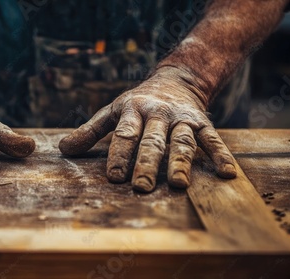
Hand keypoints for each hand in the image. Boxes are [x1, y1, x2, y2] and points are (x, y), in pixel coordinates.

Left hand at [59, 66, 236, 191]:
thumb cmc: (137, 103)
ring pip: (182, 141)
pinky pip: (213, 139)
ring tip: (179, 185)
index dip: (119, 155)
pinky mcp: (202, 124)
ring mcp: (182, 119)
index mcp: (133, 110)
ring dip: (181, 163)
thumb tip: (62, 149)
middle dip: (146, 164)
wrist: (176, 80)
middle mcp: (158, 114)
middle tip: (141, 187)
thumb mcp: (112, 111)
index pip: (124, 134)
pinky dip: (221, 155)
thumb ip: (89, 131)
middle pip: (152, 141)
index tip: (114, 178)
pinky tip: (227, 173)